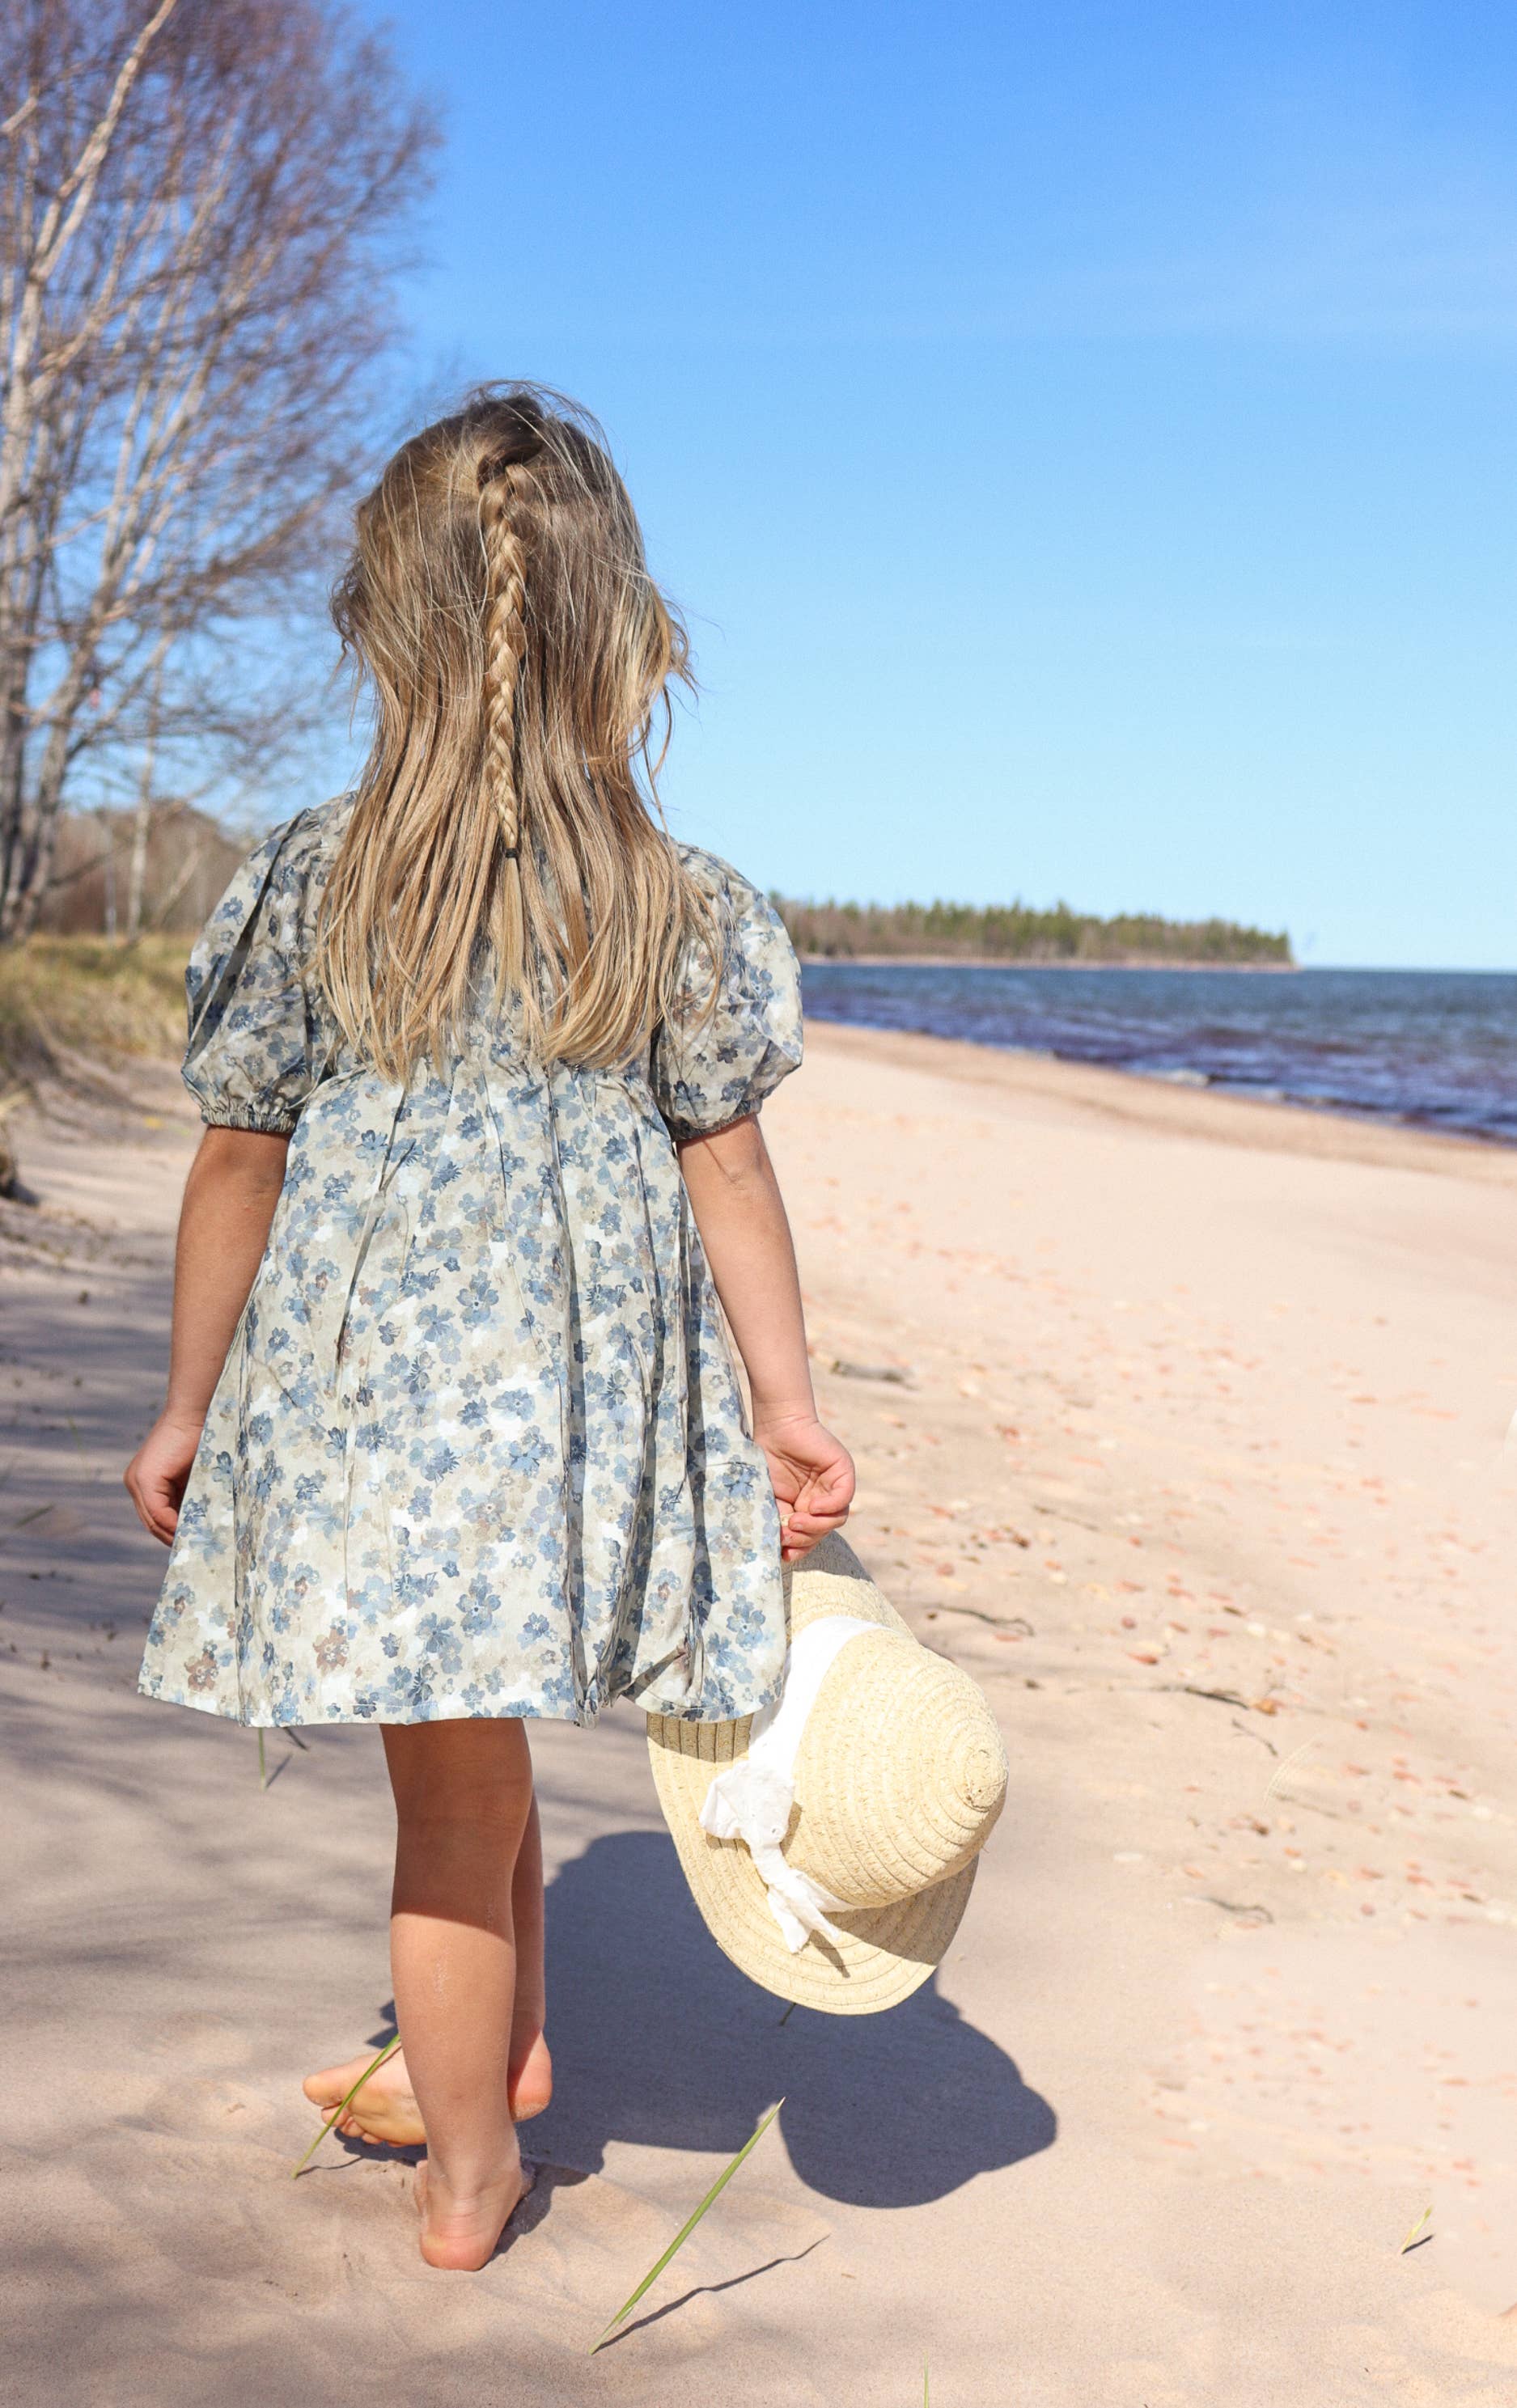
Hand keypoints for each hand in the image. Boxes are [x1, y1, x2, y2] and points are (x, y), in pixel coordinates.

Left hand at [124, 1410, 203, 1544]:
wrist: (195, 1413)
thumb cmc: (201, 1439)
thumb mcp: (191, 1476)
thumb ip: (188, 1496)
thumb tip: (196, 1525)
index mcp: (143, 1482)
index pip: (153, 1517)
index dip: (170, 1533)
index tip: (191, 1545)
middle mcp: (134, 1483)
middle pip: (151, 1522)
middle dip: (171, 1538)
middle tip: (193, 1551)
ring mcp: (137, 1481)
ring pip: (152, 1520)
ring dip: (173, 1534)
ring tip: (194, 1546)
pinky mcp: (145, 1479)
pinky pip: (157, 1512)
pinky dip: (173, 1524)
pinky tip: (189, 1531)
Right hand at [754, 1411, 854, 1562]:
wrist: (776, 1426)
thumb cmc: (766, 1459)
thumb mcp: (768, 1497)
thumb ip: (776, 1518)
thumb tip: (779, 1548)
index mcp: (805, 1508)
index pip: (810, 1538)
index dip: (799, 1550)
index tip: (783, 1554)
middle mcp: (822, 1500)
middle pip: (823, 1532)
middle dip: (805, 1540)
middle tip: (786, 1534)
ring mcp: (834, 1487)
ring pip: (836, 1520)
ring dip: (816, 1527)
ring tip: (795, 1521)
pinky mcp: (843, 1473)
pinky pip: (844, 1499)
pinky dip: (829, 1508)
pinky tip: (811, 1507)